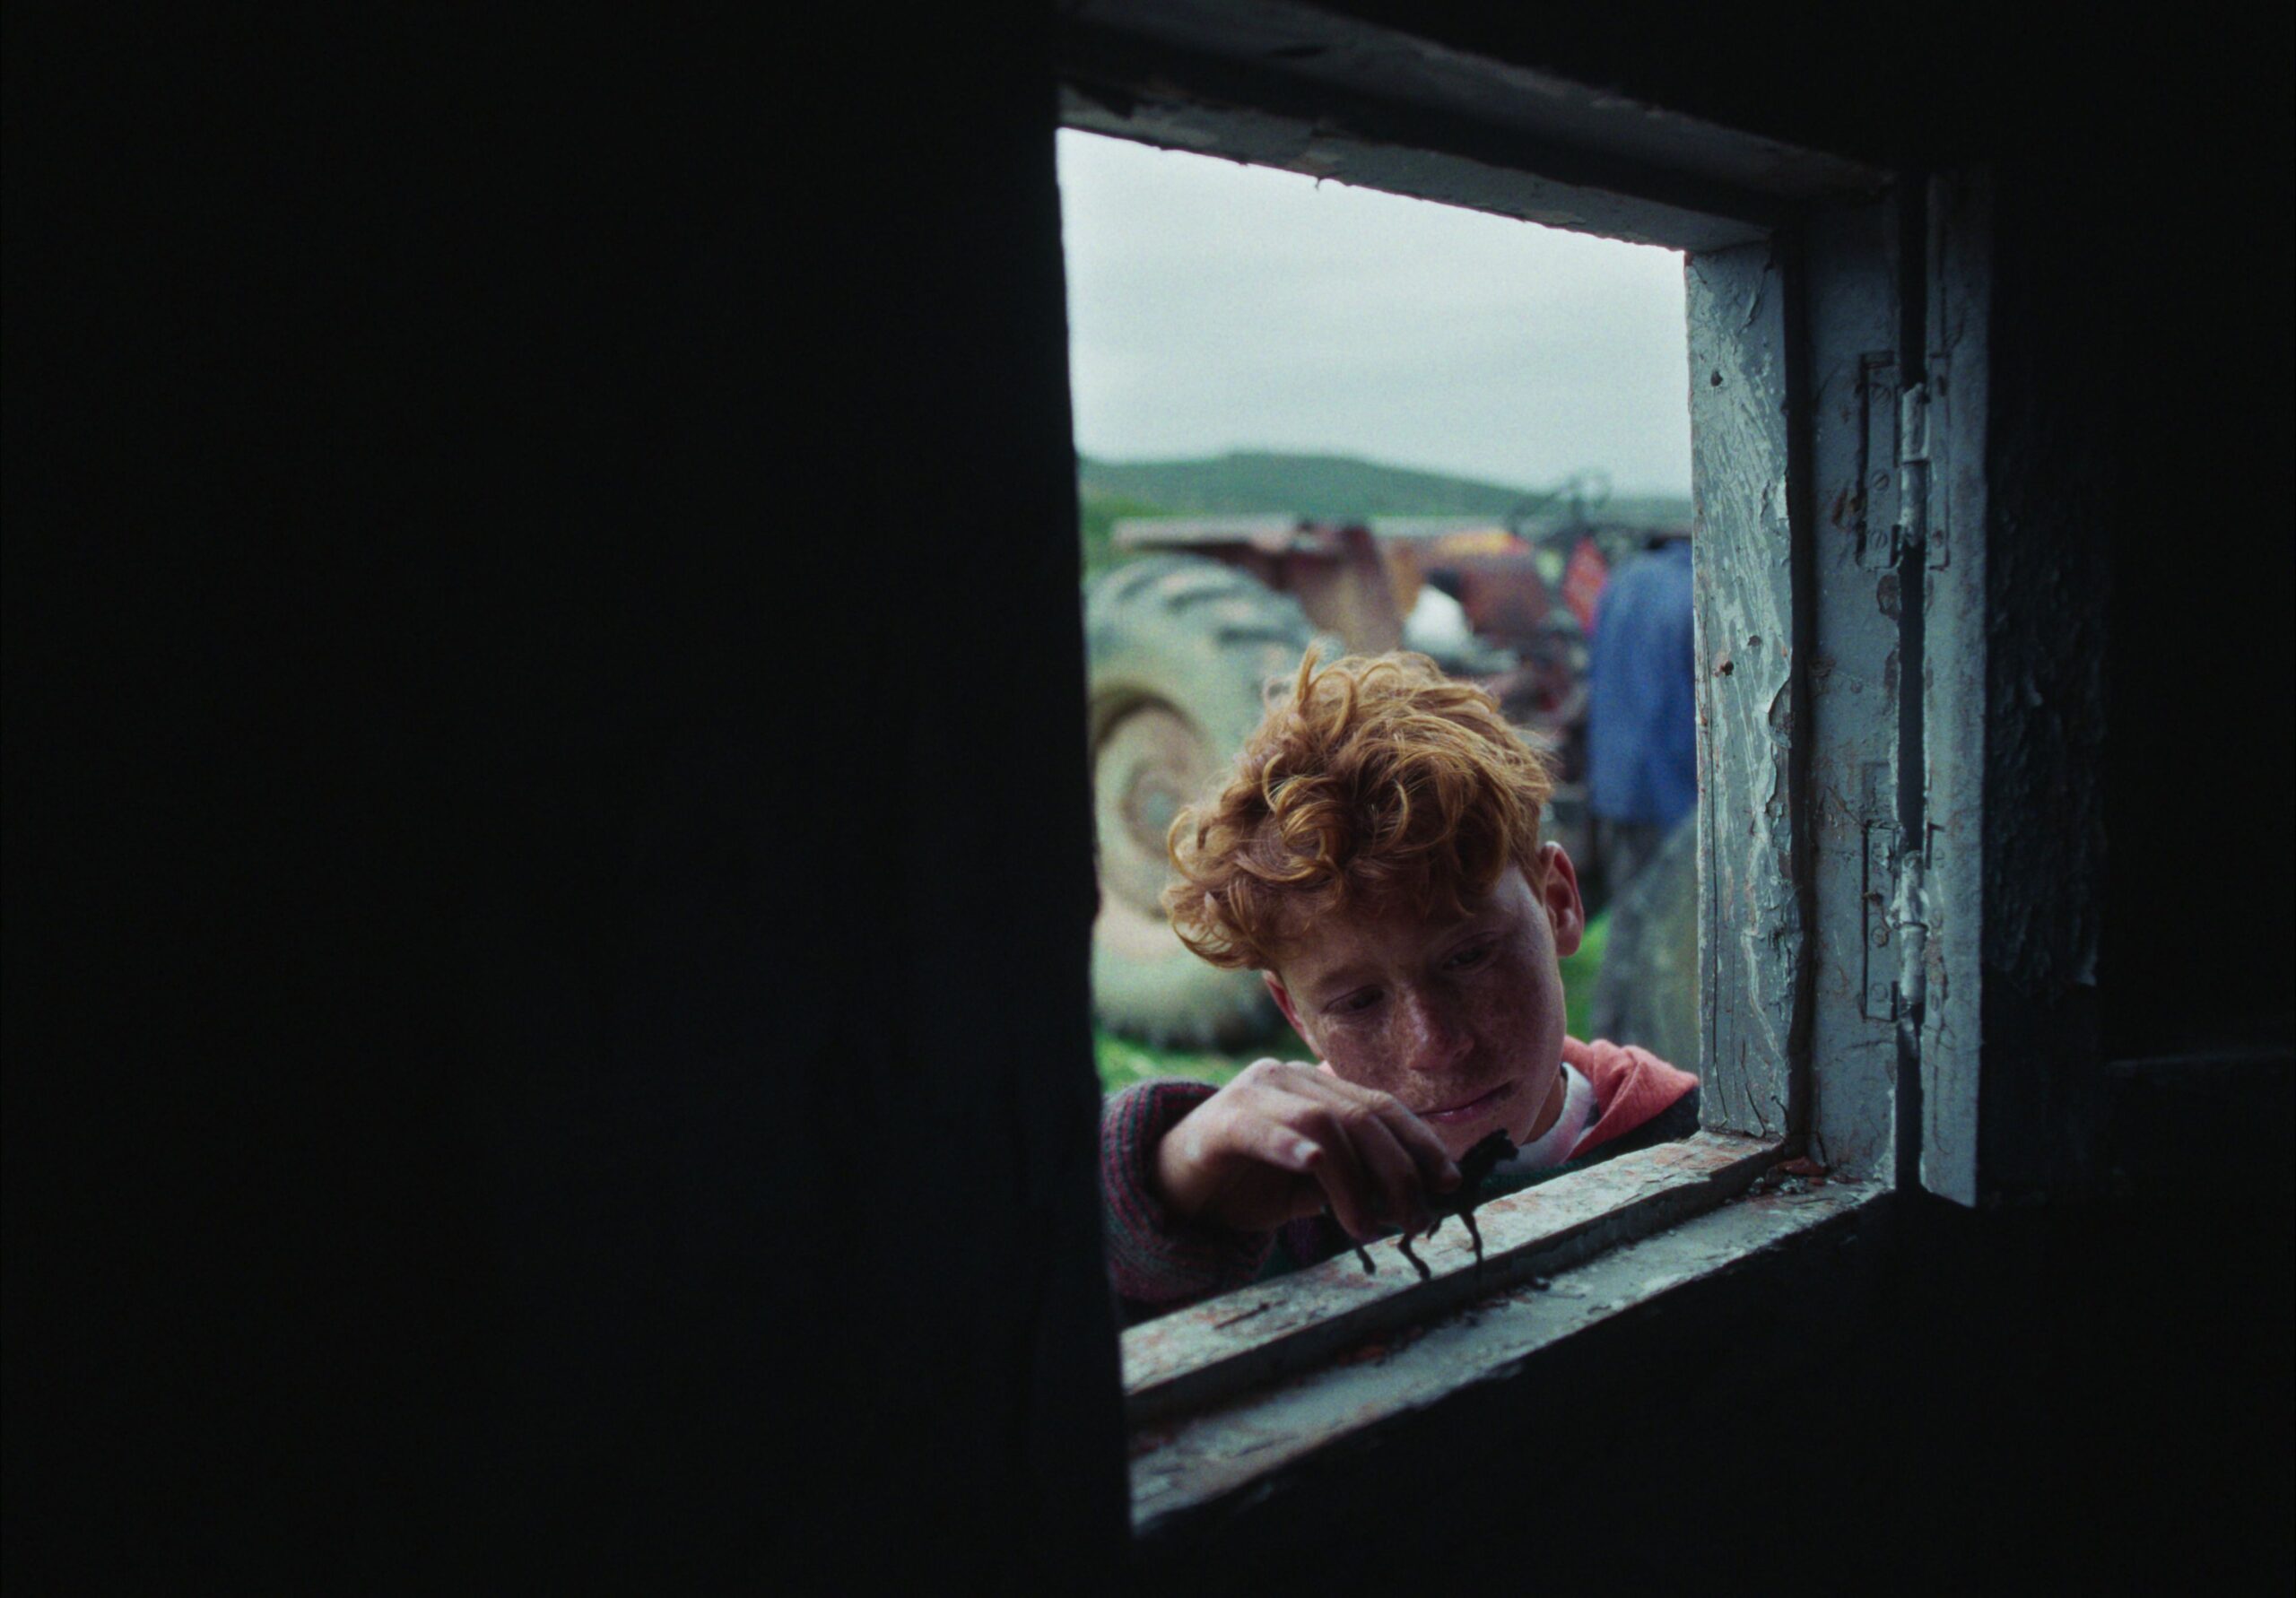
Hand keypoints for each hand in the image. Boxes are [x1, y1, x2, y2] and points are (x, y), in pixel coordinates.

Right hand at [1151, 1059, 1461, 1240]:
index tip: (1450, 1182)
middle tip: (1415, 1220)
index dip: (1420, 1142)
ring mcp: (1253, 1093)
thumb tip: (1419, 1197)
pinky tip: (1313, 1169)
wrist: (1172, 1187)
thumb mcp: (1315, 1185)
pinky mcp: (1220, 1120)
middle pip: (1361, 1114)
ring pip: (1323, 1123)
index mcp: (1316, 1088)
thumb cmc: (1249, 1184)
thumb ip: (1358, 1180)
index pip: (1381, 1105)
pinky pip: (1263, 1128)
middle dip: (1398, 1170)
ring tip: (1366, 1228)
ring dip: (1354, 1180)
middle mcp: (1289, 1080)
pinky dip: (1292, 1146)